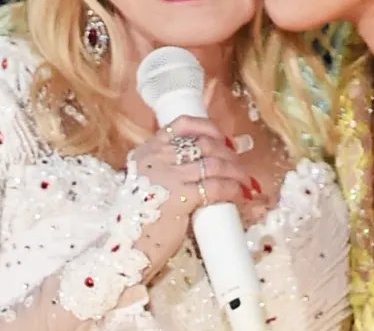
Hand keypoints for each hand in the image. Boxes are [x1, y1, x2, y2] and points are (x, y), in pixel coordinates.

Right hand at [128, 83, 258, 276]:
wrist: (126, 248)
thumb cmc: (139, 220)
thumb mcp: (148, 184)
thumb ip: (169, 170)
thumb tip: (209, 163)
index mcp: (147, 151)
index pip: (182, 125)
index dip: (210, 129)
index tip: (226, 140)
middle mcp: (157, 158)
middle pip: (204, 144)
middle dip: (229, 155)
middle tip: (241, 168)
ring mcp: (168, 175)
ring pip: (215, 163)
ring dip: (237, 172)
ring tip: (246, 182)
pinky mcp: (180, 197)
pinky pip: (216, 186)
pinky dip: (233, 189)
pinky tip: (240, 195)